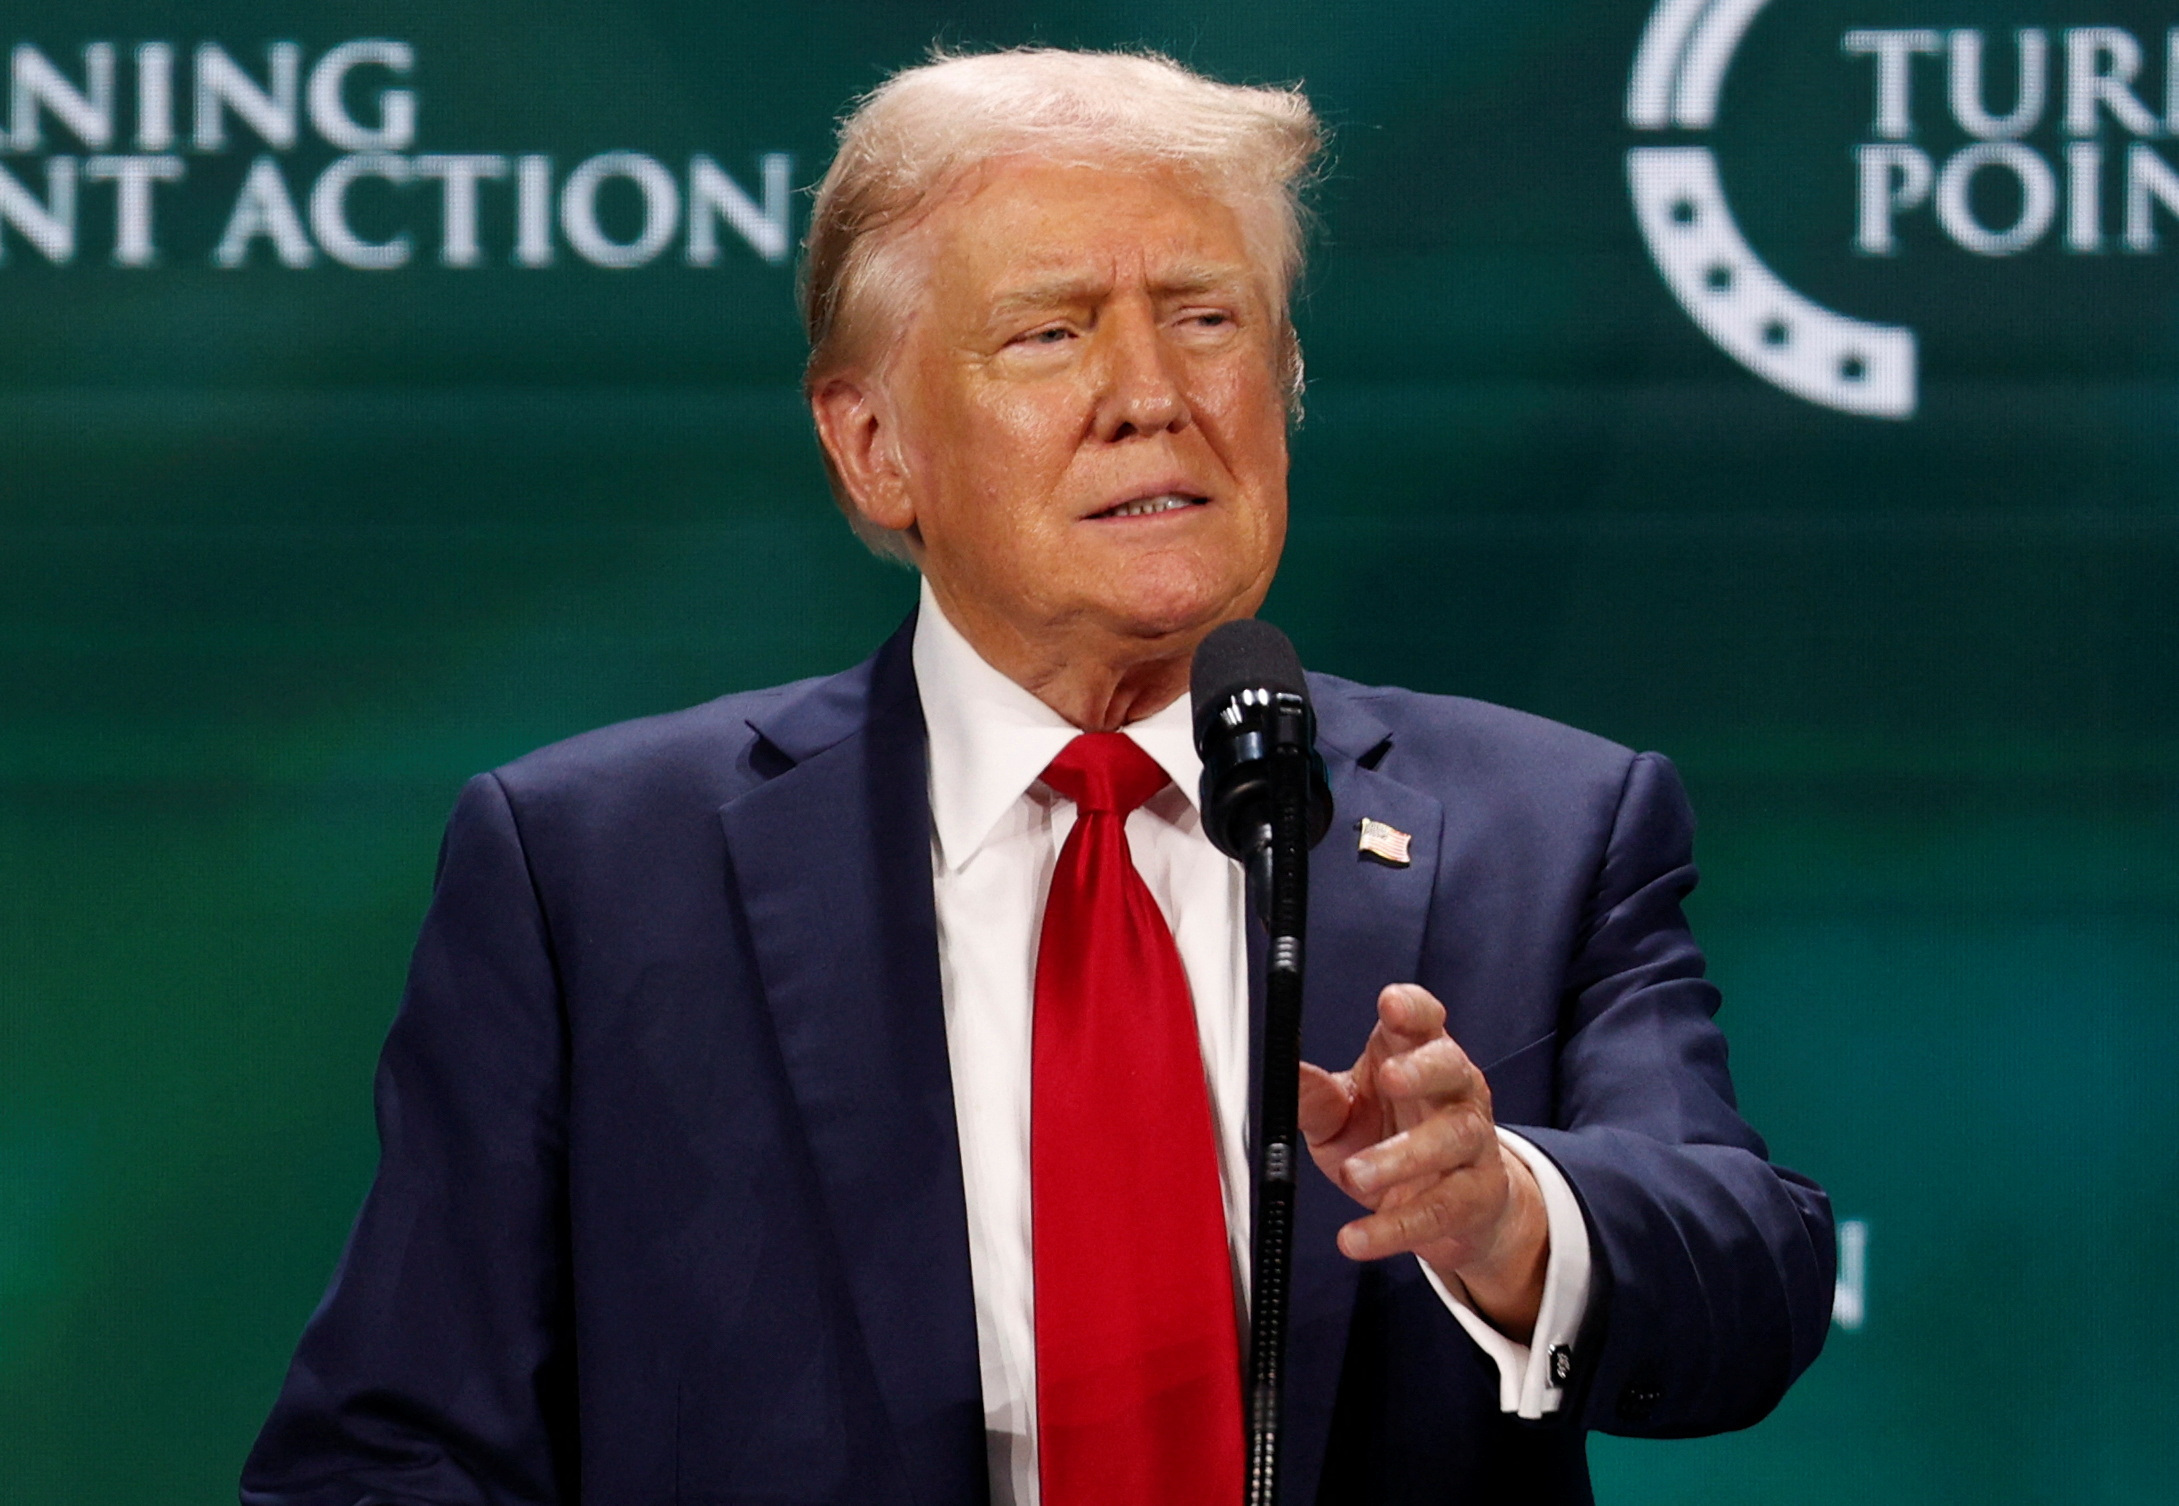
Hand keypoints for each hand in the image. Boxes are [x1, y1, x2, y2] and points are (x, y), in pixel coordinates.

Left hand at [1296, 984, 1549, 1338]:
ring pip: (1449, 1139)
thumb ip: (1315, 1095)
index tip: (1390, 1004)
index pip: (1425, 1019)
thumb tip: (1281, 1072)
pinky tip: (1357, 1237)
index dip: (1412, 1008)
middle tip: (1387, 1077)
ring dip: (1401, 1156)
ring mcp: (1473, 1141)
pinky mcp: (1476, 1196)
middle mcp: (1455, 1090)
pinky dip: (1393, 1227)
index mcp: (1419, 1056)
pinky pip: (1439, 1209)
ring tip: (1354, 1173)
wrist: (1456, 1208)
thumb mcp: (1344, 1114)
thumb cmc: (1392, 1138)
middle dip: (1420, 1069)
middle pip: (1449, 1067)